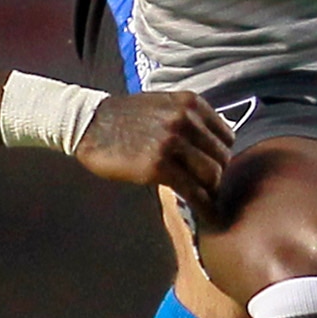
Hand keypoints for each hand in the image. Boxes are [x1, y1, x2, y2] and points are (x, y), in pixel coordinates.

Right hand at [75, 90, 232, 203]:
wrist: (89, 124)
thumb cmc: (124, 117)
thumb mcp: (163, 105)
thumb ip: (189, 119)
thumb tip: (212, 144)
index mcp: (190, 103)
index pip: (227, 136)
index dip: (221, 155)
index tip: (213, 166)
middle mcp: (186, 119)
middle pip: (222, 156)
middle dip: (217, 174)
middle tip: (207, 186)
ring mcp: (173, 142)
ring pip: (212, 174)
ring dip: (210, 190)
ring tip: (204, 199)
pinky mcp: (158, 166)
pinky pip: (193, 190)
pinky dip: (204, 206)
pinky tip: (207, 215)